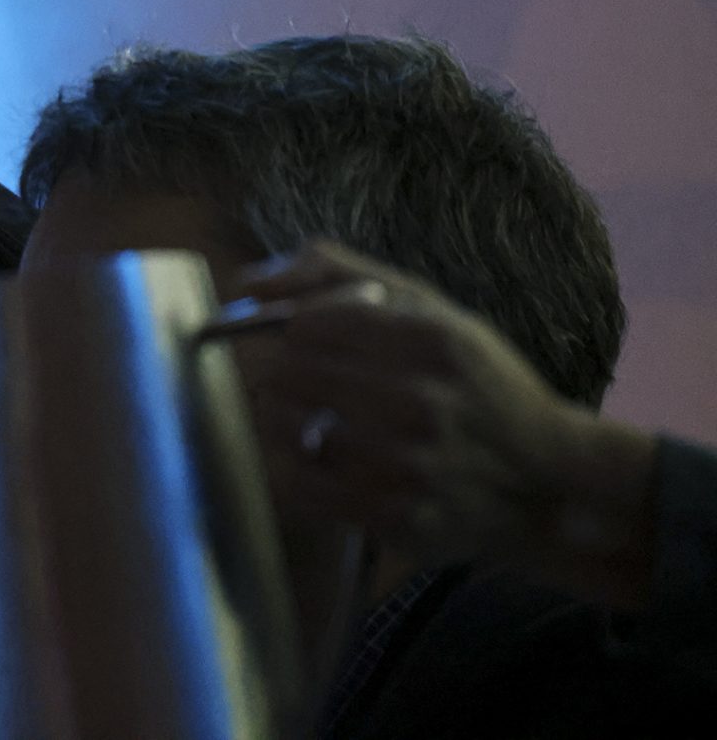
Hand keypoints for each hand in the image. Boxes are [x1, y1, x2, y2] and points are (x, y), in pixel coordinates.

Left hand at [222, 240, 658, 608]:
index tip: (300, 341)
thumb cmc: (475, 385)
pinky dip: (299, 468)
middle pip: (287, 374)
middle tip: (301, 383)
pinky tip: (327, 460)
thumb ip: (336, 275)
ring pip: (287, 428)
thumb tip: (247, 281)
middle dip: (281, 374)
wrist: (545, 483)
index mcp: (431, 339)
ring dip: (289, 421)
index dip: (289, 330)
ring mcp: (410, 466)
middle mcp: (422, 402)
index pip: (305, 325)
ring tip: (319, 420)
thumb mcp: (429, 309)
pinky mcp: (397, 518)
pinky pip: (300, 484)